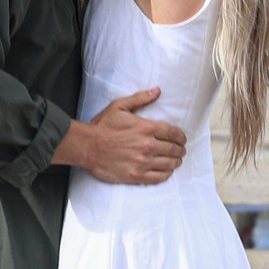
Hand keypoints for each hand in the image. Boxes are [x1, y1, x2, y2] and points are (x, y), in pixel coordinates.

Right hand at [54, 89, 186, 183]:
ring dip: (175, 162)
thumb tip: (157, 91)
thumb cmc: (101, 126)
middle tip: (180, 151)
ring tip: (176, 161)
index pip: (173, 133)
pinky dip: (166, 174)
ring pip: (169, 164)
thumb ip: (140, 99)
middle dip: (179, 150)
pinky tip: (167, 172)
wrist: (86, 146)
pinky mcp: (136, 175)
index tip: (182, 139)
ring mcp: (142, 162)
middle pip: (173, 149)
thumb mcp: (119, 106)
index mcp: (146, 128)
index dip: (181, 137)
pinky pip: (159, 177)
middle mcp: (147, 146)